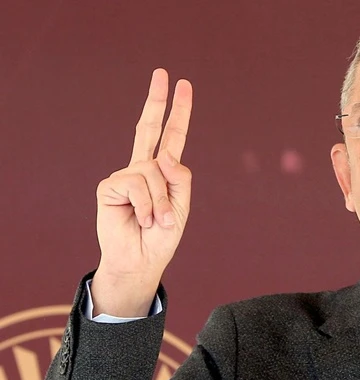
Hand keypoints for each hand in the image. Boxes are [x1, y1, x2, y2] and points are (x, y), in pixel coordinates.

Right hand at [91, 69, 192, 316]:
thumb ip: (179, 179)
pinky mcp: (110, 187)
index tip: (182, 85)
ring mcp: (126, 175)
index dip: (178, 112)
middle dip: (157, 100)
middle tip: (162, 72)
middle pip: (150, 128)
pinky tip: (140, 219)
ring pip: (153, 170)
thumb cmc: (161, 235)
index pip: (171, 136)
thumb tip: (164, 156)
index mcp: (163, 170)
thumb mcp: (181, 206)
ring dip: (160, 200)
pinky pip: (137, 184)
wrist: (140, 260)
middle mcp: (143, 167)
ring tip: (156, 221)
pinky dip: (146, 205)